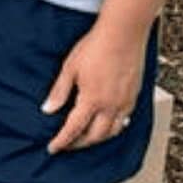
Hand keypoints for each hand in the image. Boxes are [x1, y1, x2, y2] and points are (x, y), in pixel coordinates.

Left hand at [42, 21, 147, 153]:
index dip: (62, 141)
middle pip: (95, 136)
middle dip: (79, 143)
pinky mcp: (134, 97)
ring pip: (112, 132)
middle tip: (67, 144)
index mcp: (92, 100)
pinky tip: (106, 123)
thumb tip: (48, 110)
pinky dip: (113, 128)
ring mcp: (125, 103)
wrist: (123, 34)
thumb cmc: (95, 47)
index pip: (73, 129)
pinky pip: (124, 120)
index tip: (53, 148)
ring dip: (97, 138)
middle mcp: (111, 106)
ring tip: (85, 137)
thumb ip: (59, 91)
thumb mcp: (70, 68)